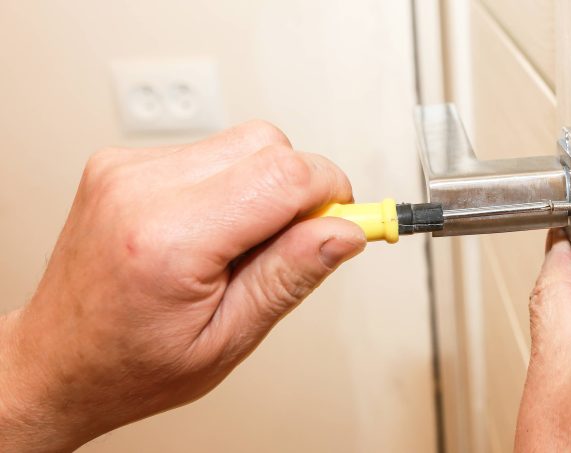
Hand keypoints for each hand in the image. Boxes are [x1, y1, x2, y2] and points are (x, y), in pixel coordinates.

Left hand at [0, 121, 365, 451]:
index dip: (331, 195)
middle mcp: (141, 190)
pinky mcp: (122, 163)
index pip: (284, 175)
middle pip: (267, 145)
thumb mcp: (228, 339)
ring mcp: (125, 170)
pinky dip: (229, 183)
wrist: (57, 362)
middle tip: (289, 245)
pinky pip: (208, 150)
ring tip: (241, 244)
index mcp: (169, 239)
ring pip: (242, 142)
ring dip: (262, 186)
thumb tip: (346, 231)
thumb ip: (290, 276)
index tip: (345, 225)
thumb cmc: (130, 365)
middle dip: (299, 189)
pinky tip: (212, 229)